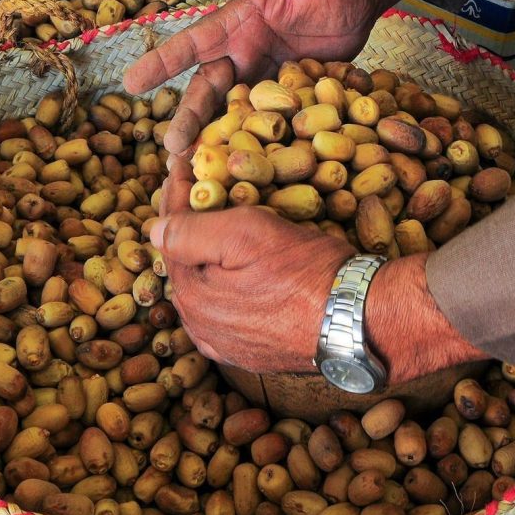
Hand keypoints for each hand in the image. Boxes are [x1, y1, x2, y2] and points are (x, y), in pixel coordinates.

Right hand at [123, 0, 422, 155]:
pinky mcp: (291, 99)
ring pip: (234, 114)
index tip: (130, 84)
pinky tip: (244, 173)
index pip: (194, 43)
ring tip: (200, 169)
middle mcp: (246, 54)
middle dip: (189, 117)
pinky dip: (255, 146)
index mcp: (240, 23)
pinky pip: (269, 125)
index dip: (163, 63)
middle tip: (171, 150)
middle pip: (209, 90)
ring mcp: (267, 79)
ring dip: (217, 138)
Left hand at [153, 158, 486, 380]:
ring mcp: (228, 344)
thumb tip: (152, 231)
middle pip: (186, 263)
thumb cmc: (309, 270)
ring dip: (208, 254)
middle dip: (189, 224)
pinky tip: (236, 269)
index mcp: (191, 297)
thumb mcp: (248, 235)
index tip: (182, 163)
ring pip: (207, 287)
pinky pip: (230, 311)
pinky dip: (227, 284)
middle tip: (199, 187)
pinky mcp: (256, 352)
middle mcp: (202, 327)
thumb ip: (192, 232)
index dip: (176, 195)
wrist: (361, 321)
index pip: (170, 235)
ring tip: (218, 220)